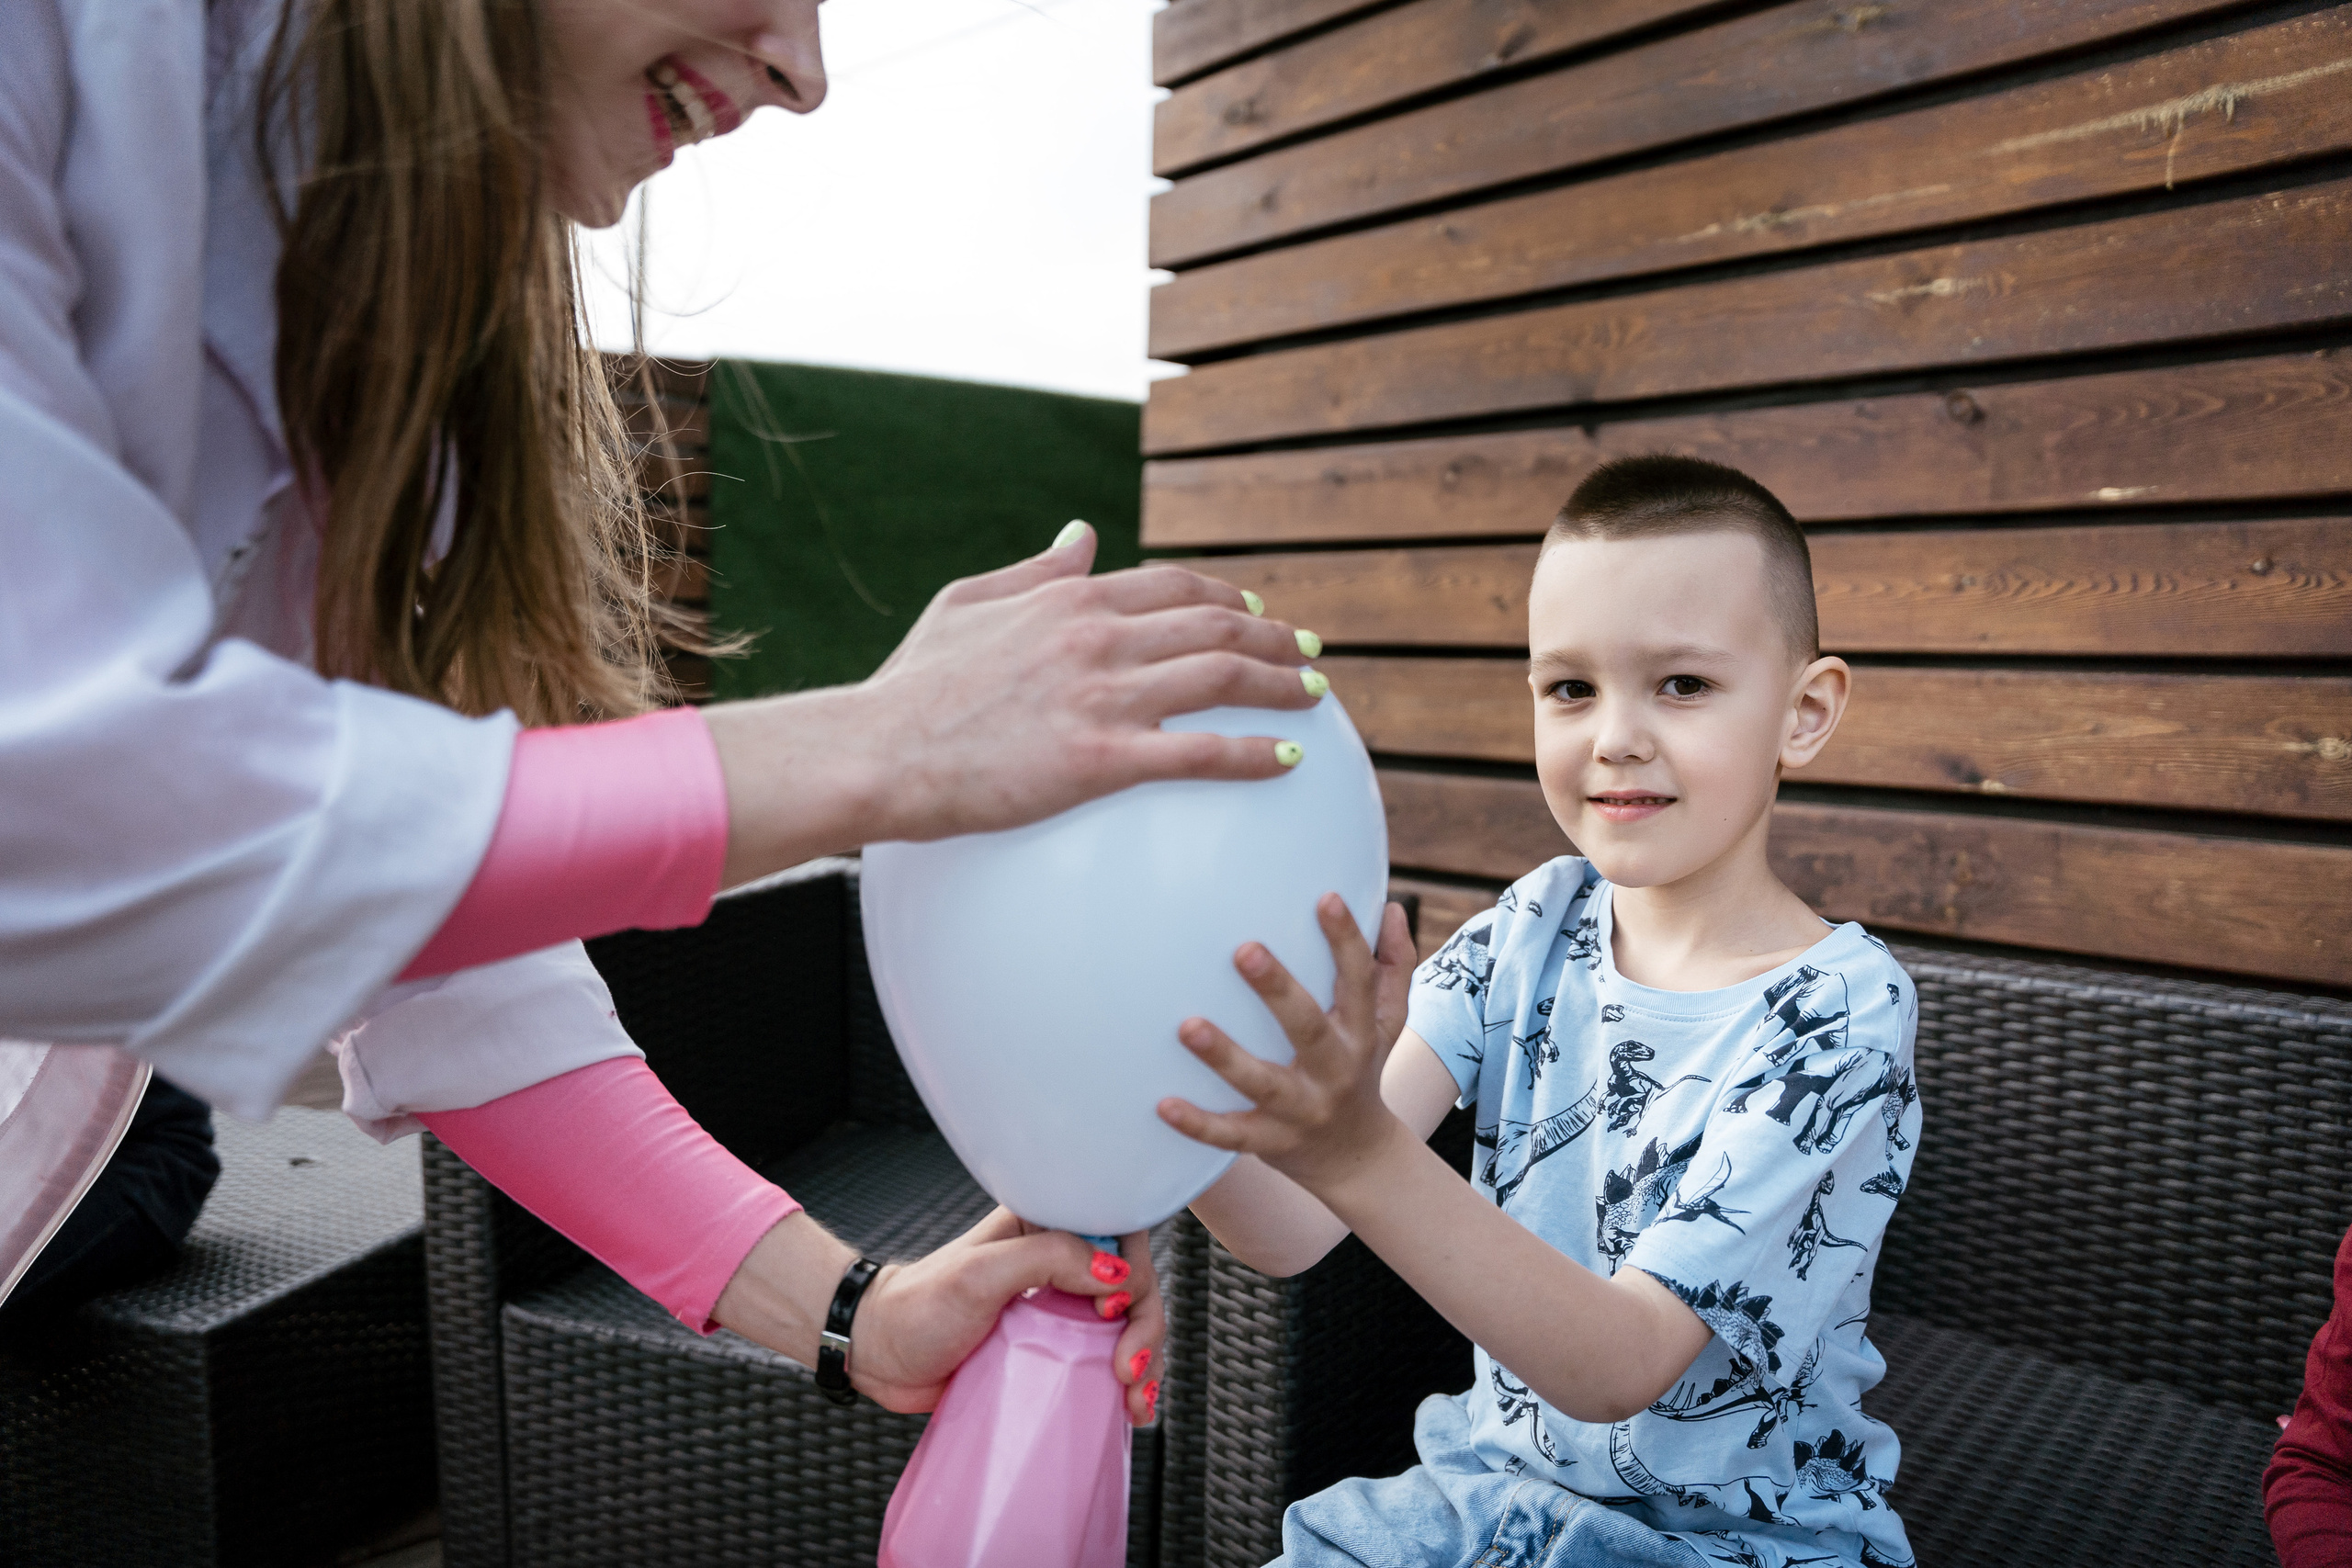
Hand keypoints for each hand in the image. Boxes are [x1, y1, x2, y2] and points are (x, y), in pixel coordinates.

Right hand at [703, 524, 1319, 884]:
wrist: (876, 751)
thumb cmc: (909, 688)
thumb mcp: (964, 603)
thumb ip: (1035, 568)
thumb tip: (1083, 531)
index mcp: (1067, 599)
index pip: (1170, 586)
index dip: (1224, 596)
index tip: (1255, 609)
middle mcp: (1095, 636)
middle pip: (1213, 624)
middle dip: (1273, 635)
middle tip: (1310, 653)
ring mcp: (1102, 696)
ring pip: (1220, 677)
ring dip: (1280, 684)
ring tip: (1316, 697)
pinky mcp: (1100, 759)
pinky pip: (1198, 752)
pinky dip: (1251, 752)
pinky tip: (1286, 760)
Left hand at [847, 1211, 1166, 1422]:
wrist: (880, 1355)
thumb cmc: (919, 1305)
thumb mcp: (980, 1273)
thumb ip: (1048, 1258)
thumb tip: (1116, 1276)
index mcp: (1046, 1223)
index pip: (1118, 1231)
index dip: (1134, 1271)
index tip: (1114, 1311)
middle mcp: (1061, 1260)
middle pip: (1134, 1283)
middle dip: (1146, 1326)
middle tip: (1127, 1369)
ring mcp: (1062, 1307)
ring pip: (1129, 1323)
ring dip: (1147, 1361)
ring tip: (1135, 1402)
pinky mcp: (1056, 1348)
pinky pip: (1107, 1359)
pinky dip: (1128, 1384)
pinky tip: (1130, 1408)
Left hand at [1158, 897, 1417, 1197]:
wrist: (1356, 1157)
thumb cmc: (1361, 1067)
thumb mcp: (1389, 1023)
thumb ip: (1392, 966)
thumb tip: (1388, 907)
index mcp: (1361, 1033)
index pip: (1358, 982)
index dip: (1346, 941)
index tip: (1327, 898)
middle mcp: (1333, 1070)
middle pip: (1307, 1028)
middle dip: (1277, 990)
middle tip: (1244, 950)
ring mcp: (1300, 1109)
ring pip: (1262, 1083)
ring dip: (1225, 1056)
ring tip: (1187, 1026)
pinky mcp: (1269, 1141)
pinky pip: (1231, 1135)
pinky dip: (1198, 1124)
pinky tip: (1163, 1104)